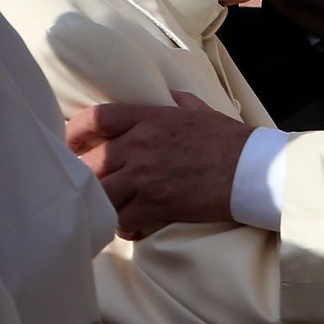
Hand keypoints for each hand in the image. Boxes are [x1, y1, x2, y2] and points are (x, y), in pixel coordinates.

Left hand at [66, 91, 254, 239]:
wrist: (253, 169)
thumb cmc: (231, 140)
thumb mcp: (202, 111)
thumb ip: (179, 103)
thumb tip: (170, 96)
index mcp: (151, 118)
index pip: (97, 117)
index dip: (74, 131)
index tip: (69, 144)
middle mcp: (141, 145)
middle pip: (91, 163)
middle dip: (87, 177)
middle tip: (92, 187)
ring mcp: (146, 177)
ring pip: (102, 195)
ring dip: (104, 204)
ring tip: (113, 209)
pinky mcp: (156, 205)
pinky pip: (122, 221)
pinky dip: (124, 227)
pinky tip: (134, 227)